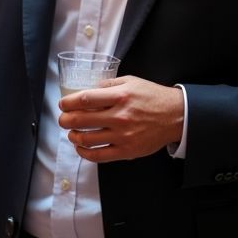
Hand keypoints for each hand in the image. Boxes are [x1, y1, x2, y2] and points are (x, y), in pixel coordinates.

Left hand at [57, 75, 184, 163]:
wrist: (175, 116)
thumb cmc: (152, 97)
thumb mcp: (131, 81)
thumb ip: (109, 85)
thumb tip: (88, 90)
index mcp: (120, 96)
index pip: (85, 99)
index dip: (69, 102)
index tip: (63, 104)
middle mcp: (120, 117)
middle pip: (82, 120)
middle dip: (66, 120)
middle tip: (62, 119)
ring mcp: (123, 136)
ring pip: (87, 139)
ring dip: (73, 136)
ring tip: (71, 133)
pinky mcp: (126, 151)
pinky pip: (99, 155)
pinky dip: (85, 152)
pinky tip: (81, 147)